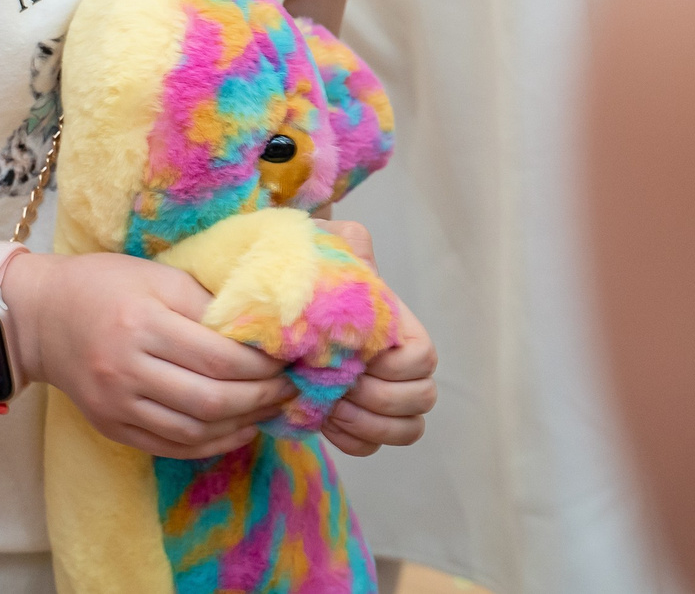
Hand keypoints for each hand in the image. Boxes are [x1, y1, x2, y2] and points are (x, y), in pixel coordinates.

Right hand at [6, 250, 293, 459]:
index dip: (262, 365)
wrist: (39, 315)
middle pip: (211, 399)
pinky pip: (171, 446)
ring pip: (195, 430)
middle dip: (262, 398)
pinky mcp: (111, 426)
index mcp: (142, 322)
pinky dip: (210, 444)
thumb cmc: (102, 284)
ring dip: (242, 424)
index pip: (218, 356)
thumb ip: (204, 301)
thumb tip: (259, 329)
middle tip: (290, 389)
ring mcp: (117, 403)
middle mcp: (127, 368)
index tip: (288, 358)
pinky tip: (236, 430)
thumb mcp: (155, 275)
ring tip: (269, 409)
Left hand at [312, 218, 437, 457]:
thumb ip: (351, 249)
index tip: (356, 356)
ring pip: (406, 429)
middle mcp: (395, 363)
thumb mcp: (326, 246)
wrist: (270, 292)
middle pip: (423, 400)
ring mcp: (377, 394)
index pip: (423, 359)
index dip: (396, 367)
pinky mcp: (352, 418)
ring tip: (329, 404)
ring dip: (369, 424)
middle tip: (339, 385)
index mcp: (396, 325)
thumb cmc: (302, 264)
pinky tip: (322, 419)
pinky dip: (351, 440)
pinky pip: (370, 447)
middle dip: (379, 400)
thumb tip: (363, 261)